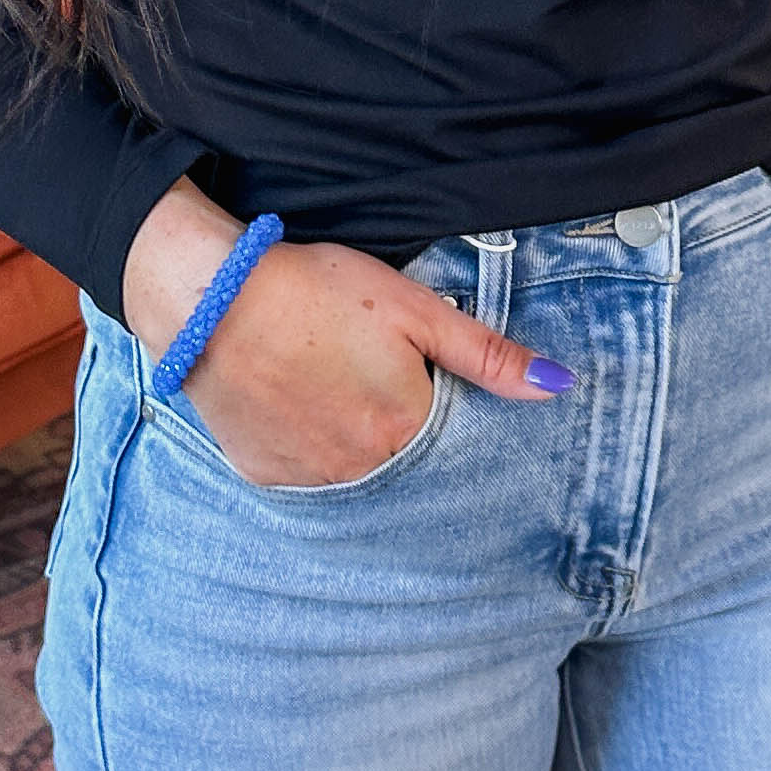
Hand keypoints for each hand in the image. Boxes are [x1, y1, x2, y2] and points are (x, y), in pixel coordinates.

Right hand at [120, 178, 569, 489]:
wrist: (212, 297)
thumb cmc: (316, 291)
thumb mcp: (413, 309)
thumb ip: (487, 354)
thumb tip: (558, 386)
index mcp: (405, 431)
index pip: (451, 442)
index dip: (442, 407)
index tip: (423, 380)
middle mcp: (360, 472)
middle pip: (403, 460)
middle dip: (398, 426)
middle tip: (368, 376)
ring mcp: (308, 479)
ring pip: (353, 471)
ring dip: (354, 441)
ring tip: (330, 385)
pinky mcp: (264, 473)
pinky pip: (303, 472)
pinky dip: (307, 445)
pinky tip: (297, 402)